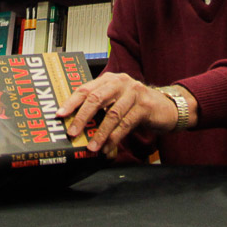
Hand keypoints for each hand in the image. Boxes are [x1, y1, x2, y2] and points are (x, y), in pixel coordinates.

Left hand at [56, 72, 182, 154]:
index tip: (59, 114)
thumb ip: (100, 107)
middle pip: (96, 98)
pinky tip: (108, 147)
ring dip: (100, 133)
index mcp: (109, 79)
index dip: (71, 102)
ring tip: (92, 147)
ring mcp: (134, 92)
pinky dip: (115, 137)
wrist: (168, 107)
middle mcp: (120, 82)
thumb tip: (77, 124)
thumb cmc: (137, 106)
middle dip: (82, 117)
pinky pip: (126, 123)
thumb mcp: (117, 102)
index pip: (85, 89)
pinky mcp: (145, 105)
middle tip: (72, 133)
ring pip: (112, 114)